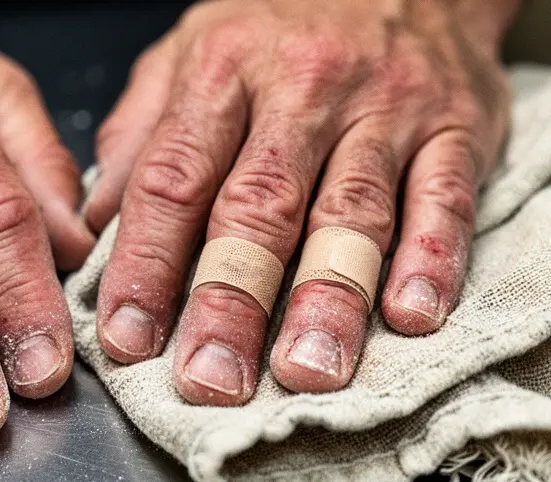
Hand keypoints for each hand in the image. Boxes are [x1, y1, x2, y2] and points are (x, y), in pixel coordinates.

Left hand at [85, 0, 516, 403]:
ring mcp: (385, 108)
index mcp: (221, 73)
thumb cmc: (279, 23)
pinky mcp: (457, 126)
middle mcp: (301, 90)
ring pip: (351, 213)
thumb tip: (93, 228)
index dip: (145, 264)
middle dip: (229, 301)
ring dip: (328, 299)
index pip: (173, 180)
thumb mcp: (188, 53)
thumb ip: (140, 137)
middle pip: (257, 209)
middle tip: (209, 378)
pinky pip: (444, 197)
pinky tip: (411, 316)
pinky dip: (432, 258)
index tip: (126, 339)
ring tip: (306, 369)